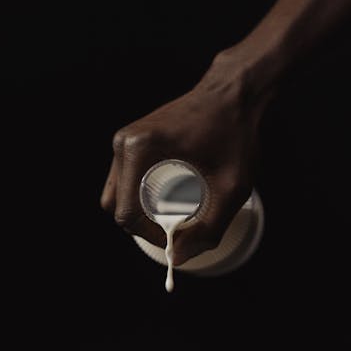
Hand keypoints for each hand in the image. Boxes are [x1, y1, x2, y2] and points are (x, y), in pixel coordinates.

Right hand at [100, 46, 269, 264]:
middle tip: (177, 229)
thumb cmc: (235, 134)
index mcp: (138, 150)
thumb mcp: (232, 188)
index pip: (126, 213)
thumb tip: (177, 258)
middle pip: (115, 207)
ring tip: (175, 213)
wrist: (233, 93)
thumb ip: (209, 229)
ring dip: (140, 213)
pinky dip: (140, 197)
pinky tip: (169, 198)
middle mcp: (123, 143)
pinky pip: (124, 181)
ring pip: (117, 195)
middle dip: (143, 227)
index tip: (180, 237)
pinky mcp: (131, 141)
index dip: (151, 236)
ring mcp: (124, 141)